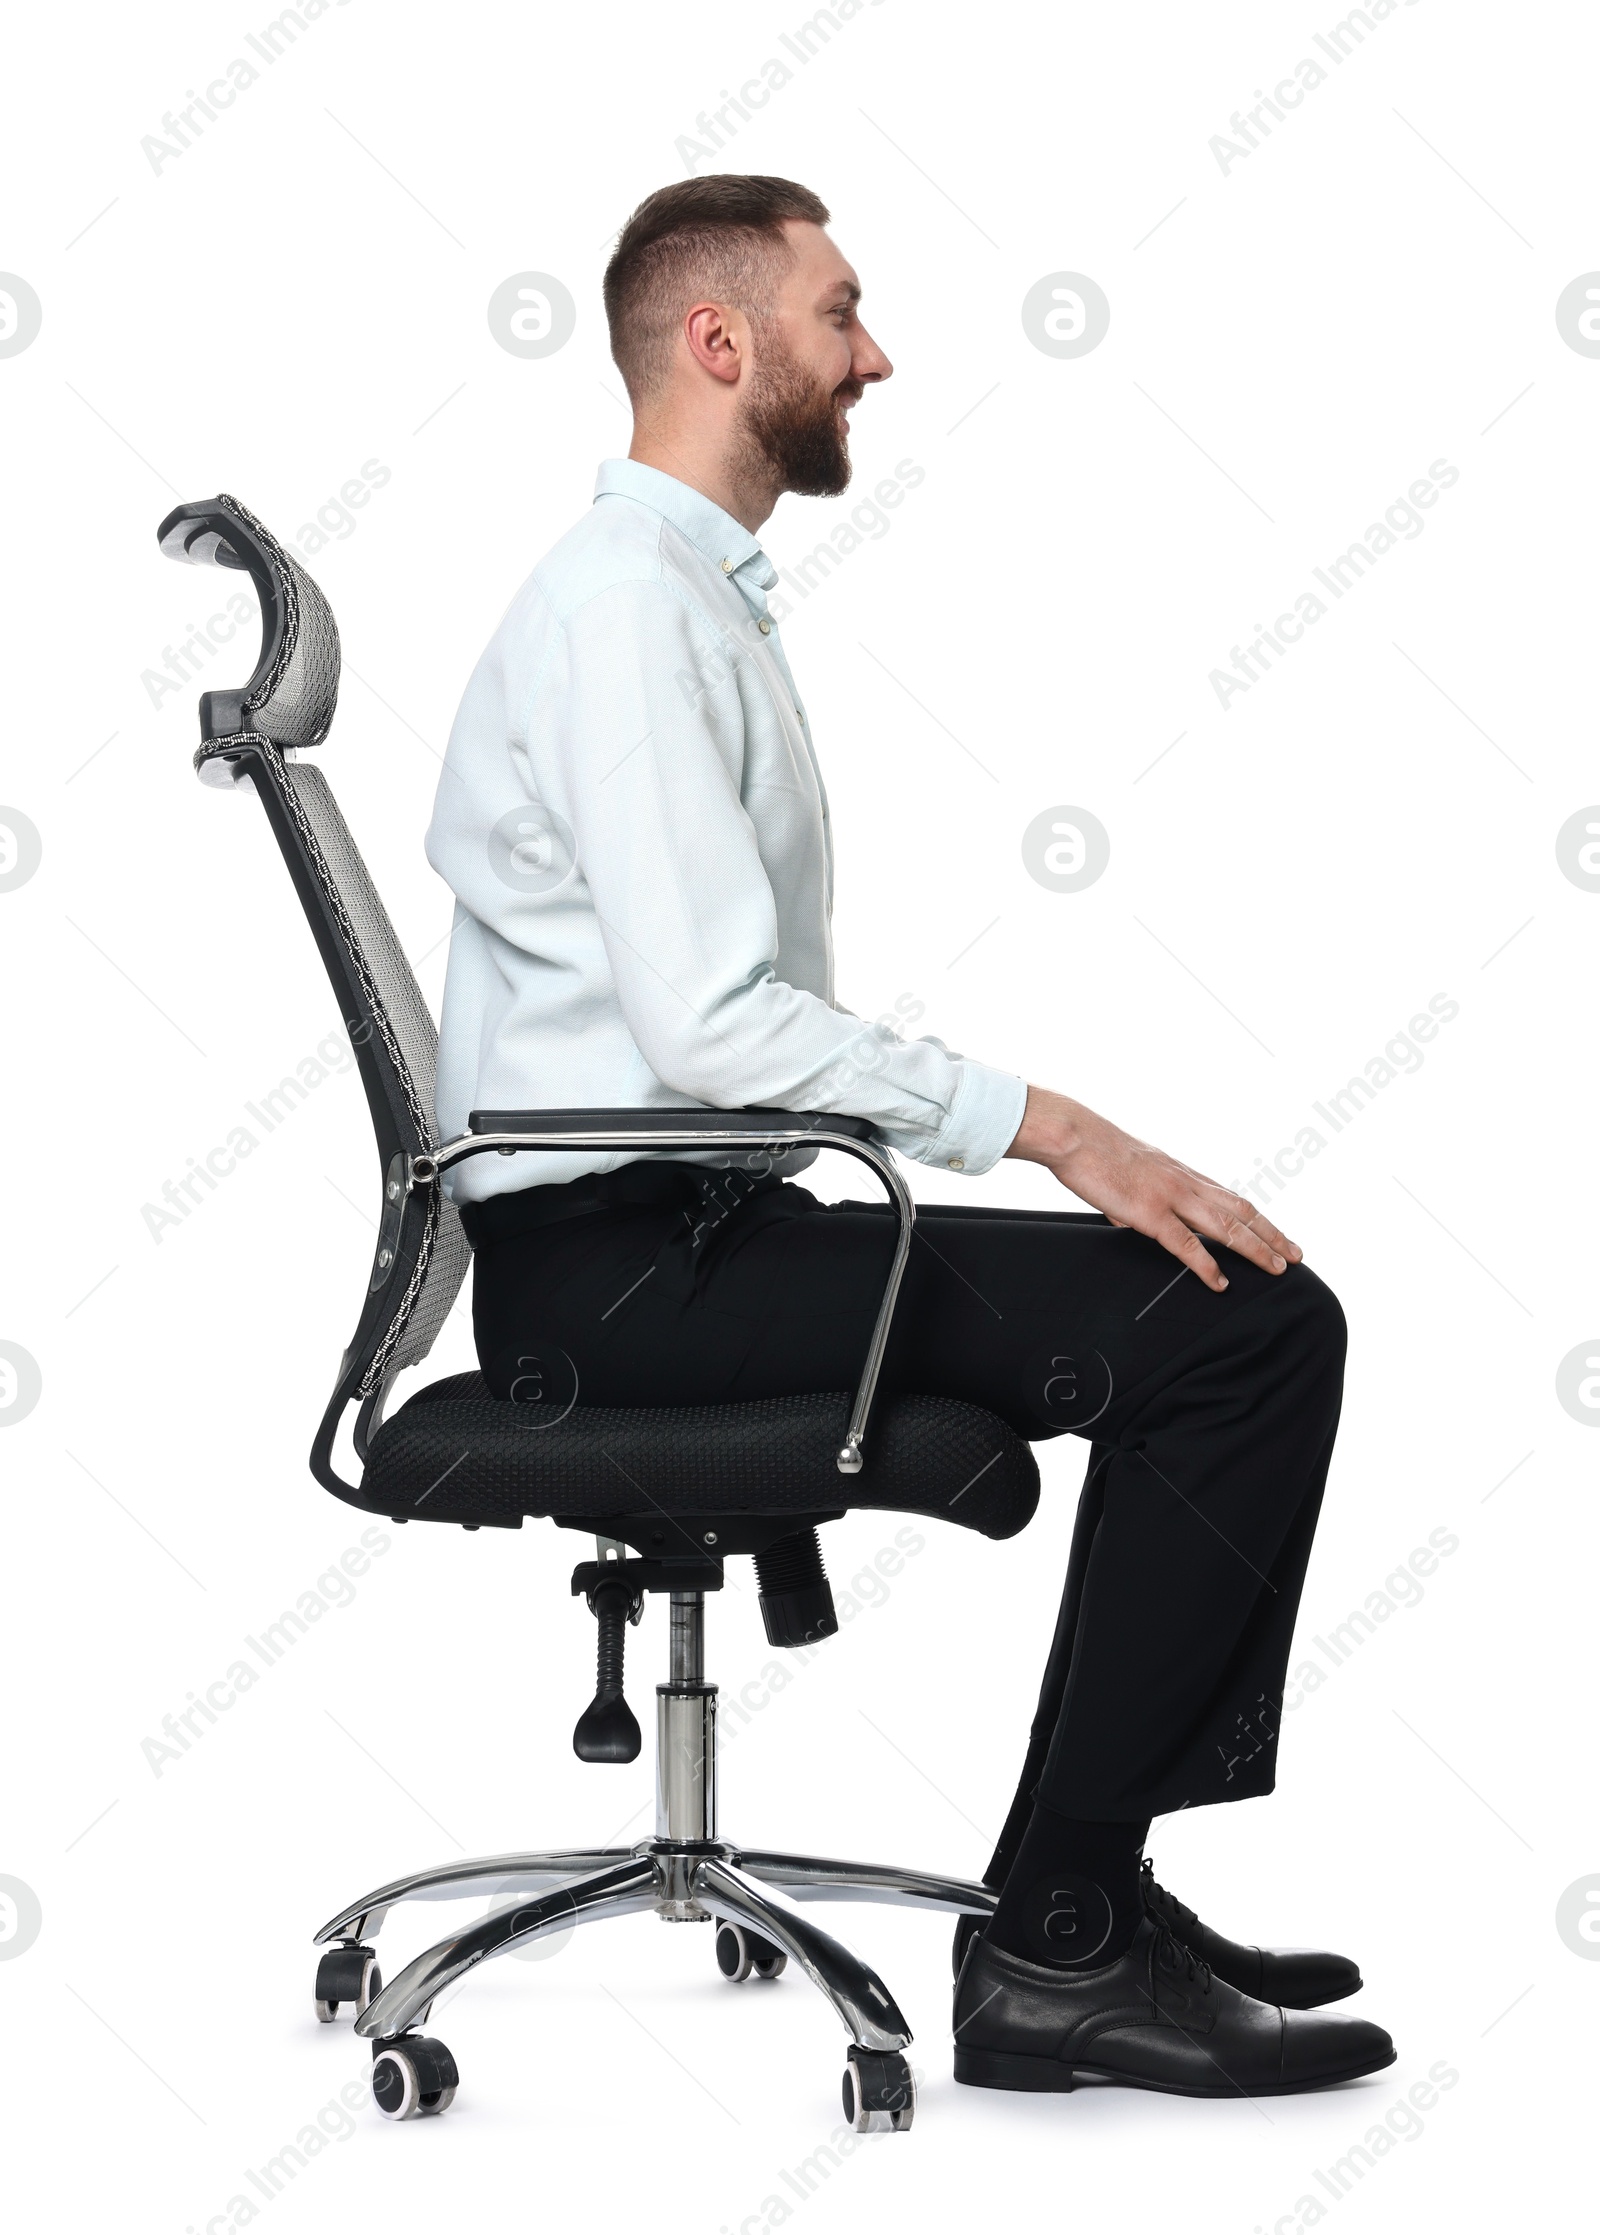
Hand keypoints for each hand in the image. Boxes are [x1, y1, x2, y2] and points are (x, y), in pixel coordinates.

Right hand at [1004, 1085, 1301, 1293]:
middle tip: (1295, 1256)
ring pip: (1226, 1226)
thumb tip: (1129, 1218)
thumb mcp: (1129, 1173)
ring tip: (1276, 1268)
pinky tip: (1220, 1281)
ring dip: (1255, 1248)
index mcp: (1182, 1173)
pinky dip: (1207, 1265)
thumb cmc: (1094, 1151)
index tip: (1278, 1234)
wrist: (1075, 1137)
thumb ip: (1137, 1199)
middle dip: (1272, 1235)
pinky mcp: (1150, 1213)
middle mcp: (1186, 1183)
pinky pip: (1186, 1244)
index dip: (1259, 1218)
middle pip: (1241, 1211)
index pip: (1232, 1198)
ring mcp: (1171, 1197)